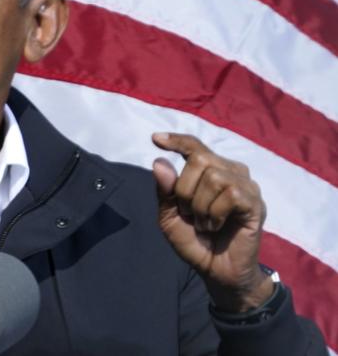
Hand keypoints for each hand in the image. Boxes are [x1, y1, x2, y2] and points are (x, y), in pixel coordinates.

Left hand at [151, 133, 273, 311]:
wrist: (215, 271)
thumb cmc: (194, 240)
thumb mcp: (170, 216)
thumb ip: (165, 191)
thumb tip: (158, 162)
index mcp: (211, 171)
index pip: (195, 147)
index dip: (177, 140)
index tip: (155, 139)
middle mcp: (231, 173)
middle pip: (200, 159)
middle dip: (185, 189)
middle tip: (188, 212)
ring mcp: (246, 187)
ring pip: (214, 177)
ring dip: (200, 206)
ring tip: (203, 223)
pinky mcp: (255, 204)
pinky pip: (231, 195)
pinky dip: (215, 213)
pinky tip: (215, 226)